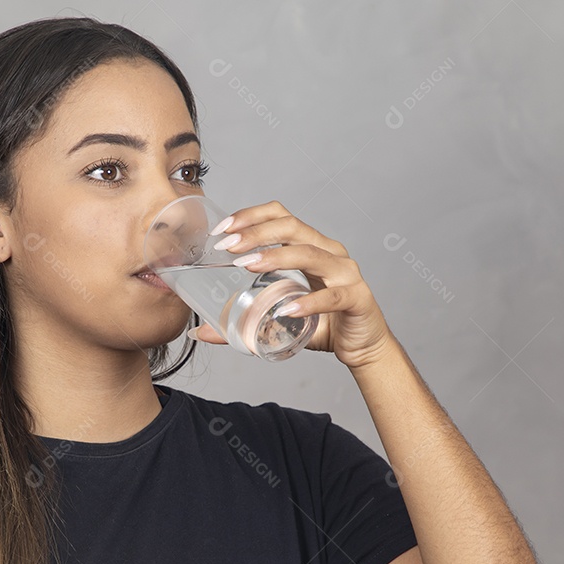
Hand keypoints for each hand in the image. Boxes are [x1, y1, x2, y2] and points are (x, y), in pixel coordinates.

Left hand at [187, 200, 395, 368]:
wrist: (362, 347)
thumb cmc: (322, 323)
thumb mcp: (277, 317)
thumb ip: (242, 321)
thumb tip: (201, 331)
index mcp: (312, 246)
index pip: (281, 216)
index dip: (251, 216)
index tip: (222, 229)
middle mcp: (330, 252)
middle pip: (292, 227)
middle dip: (256, 232)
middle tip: (227, 246)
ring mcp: (346, 273)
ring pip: (310, 254)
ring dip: (276, 257)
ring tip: (247, 266)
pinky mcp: (357, 298)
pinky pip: (332, 297)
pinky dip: (308, 302)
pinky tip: (286, 310)